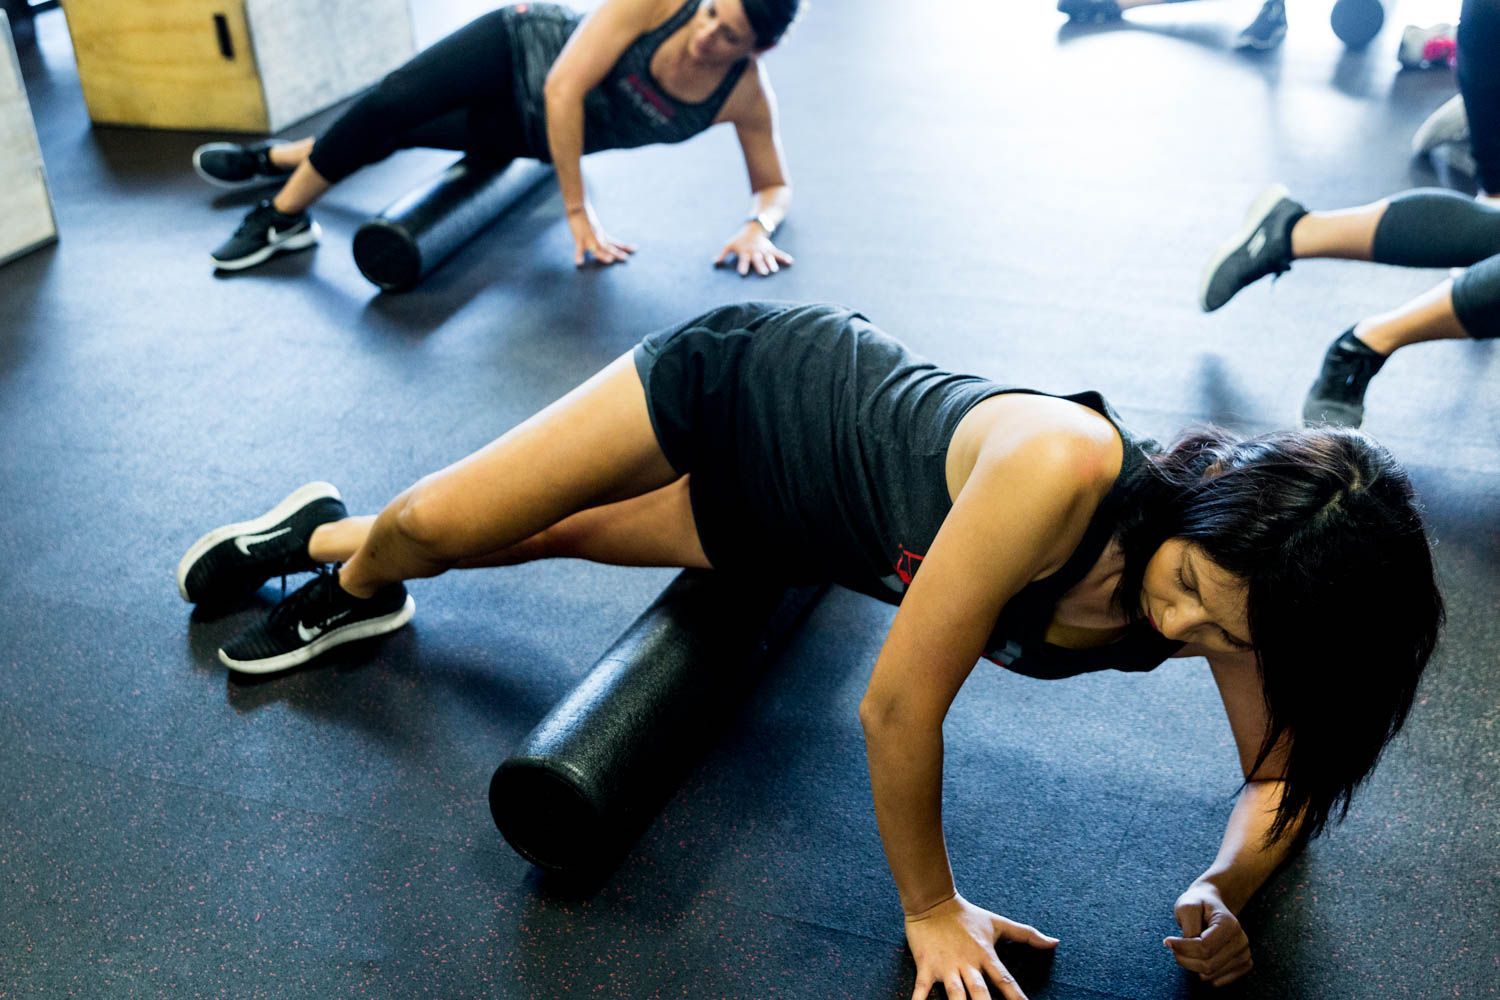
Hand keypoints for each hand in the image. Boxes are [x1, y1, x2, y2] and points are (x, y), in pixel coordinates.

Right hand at [566, 203, 635, 266]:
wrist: (577, 207)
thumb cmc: (585, 219)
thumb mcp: (596, 229)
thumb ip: (602, 239)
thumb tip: (610, 249)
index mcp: (602, 235)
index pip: (615, 242)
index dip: (624, 246)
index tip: (635, 248)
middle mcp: (598, 236)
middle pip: (608, 246)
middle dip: (616, 252)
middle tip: (625, 258)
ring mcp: (589, 237)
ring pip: (596, 247)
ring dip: (603, 253)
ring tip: (609, 260)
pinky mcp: (579, 238)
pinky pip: (578, 248)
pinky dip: (579, 255)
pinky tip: (579, 263)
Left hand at [714, 225, 793, 276]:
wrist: (754, 228)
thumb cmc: (740, 240)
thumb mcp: (730, 245)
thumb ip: (723, 254)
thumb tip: (714, 263)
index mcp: (745, 252)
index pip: (743, 260)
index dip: (743, 266)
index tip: (742, 273)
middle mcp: (755, 252)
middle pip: (758, 260)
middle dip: (760, 266)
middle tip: (763, 273)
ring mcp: (764, 250)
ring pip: (768, 257)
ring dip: (772, 263)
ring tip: (774, 270)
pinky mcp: (771, 249)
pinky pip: (778, 253)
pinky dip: (784, 257)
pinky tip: (790, 262)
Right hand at [904, 894, 1058, 999]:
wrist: (932, 900)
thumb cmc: (966, 915)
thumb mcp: (998, 923)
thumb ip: (1027, 935)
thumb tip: (1055, 942)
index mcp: (986, 956)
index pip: (1006, 982)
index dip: (1018, 999)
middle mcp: (968, 964)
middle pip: (981, 994)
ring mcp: (946, 967)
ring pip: (955, 995)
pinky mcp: (926, 966)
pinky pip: (921, 989)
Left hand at [1165, 881, 1252, 986]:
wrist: (1211, 903)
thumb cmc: (1198, 903)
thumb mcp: (1187, 905)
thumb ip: (1188, 927)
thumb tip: (1186, 951)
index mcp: (1230, 924)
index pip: (1204, 948)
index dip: (1182, 948)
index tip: (1167, 941)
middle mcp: (1241, 941)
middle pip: (1208, 964)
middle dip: (1185, 959)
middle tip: (1174, 947)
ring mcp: (1244, 954)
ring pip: (1212, 974)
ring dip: (1192, 966)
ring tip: (1186, 949)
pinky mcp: (1244, 964)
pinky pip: (1220, 979)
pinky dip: (1204, 973)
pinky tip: (1198, 959)